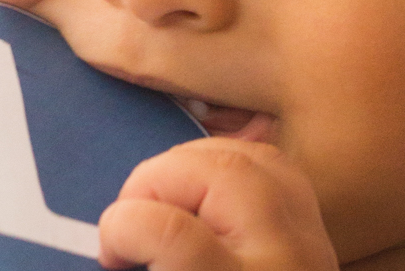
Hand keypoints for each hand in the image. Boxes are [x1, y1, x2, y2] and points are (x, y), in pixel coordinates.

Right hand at [99, 138, 338, 270]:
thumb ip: (142, 266)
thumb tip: (107, 250)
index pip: (173, 232)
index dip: (122, 227)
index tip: (111, 254)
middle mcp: (282, 263)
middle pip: (221, 173)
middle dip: (157, 179)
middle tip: (134, 219)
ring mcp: (307, 244)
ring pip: (248, 157)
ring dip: (189, 165)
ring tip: (162, 203)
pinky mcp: (310, 232)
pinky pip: (270, 164)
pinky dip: (224, 163)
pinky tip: (195, 192)